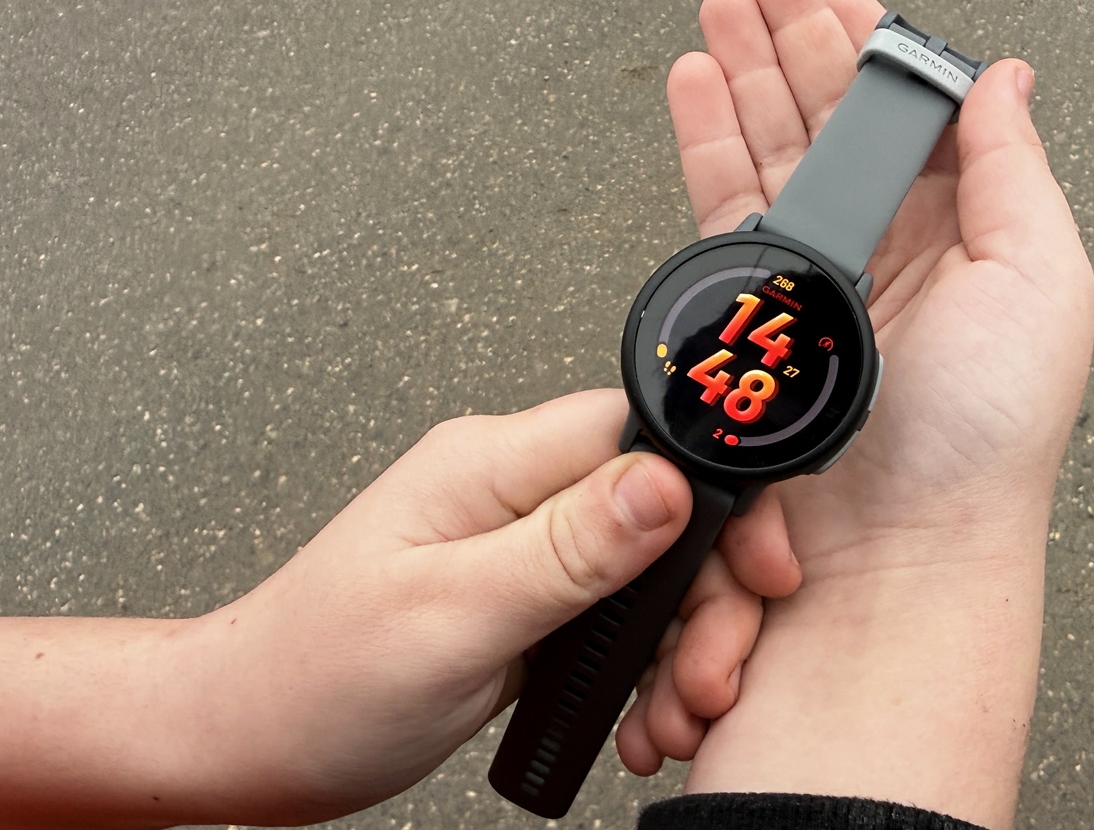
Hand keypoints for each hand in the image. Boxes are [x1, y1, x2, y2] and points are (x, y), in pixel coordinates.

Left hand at [163, 390, 796, 824]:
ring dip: (688, 648)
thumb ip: (568, 546)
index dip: (720, 494)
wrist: (254, 739)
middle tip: (711, 678)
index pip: (646, 434)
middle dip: (711, 601)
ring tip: (676, 716)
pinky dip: (652, 669)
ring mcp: (529, 548)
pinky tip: (648, 714)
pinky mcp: (534, 600)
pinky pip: (626, 616)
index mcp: (494, 464)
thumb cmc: (317, 674)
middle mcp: (519, 494)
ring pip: (659, 574)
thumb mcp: (454, 614)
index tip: (758, 567)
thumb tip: (668, 481)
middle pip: (670, 513)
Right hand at [617, 0, 1093, 825]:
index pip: (905, 113)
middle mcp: (886, 256)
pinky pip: (724, 212)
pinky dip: (705, 142)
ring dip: (742, 74)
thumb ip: (1017, 168)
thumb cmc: (984, 446)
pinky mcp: (755, 324)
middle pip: (828, 119)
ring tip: (719, 15)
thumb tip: (1005, 78)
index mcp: (963, 235)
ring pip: (770, 151)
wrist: (898, 558)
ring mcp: (814, 288)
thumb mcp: (1044, 282)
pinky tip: (697, 93)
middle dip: (789, 40)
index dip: (865, 43)